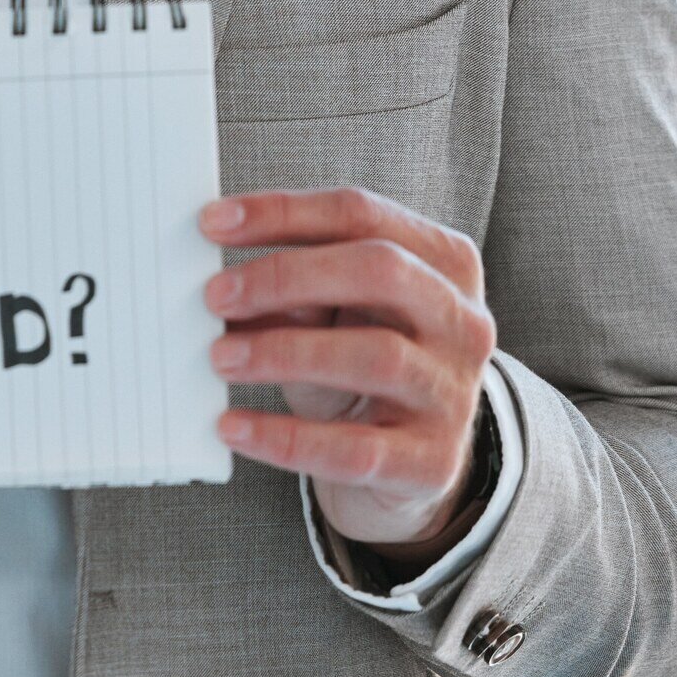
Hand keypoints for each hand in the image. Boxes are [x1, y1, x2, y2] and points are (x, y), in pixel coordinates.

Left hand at [199, 188, 495, 557]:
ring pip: (375, 356)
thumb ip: (297, 291)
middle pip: (380, 269)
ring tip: (220, 357)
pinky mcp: (433, 462)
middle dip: (286, 276)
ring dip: (283, 352)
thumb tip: (227, 283)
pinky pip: (355, 449)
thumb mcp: (334, 316)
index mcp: (443, 262)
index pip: (360, 214)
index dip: (283, 213)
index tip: (213, 222)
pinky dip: (285, 437)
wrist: (405, 464)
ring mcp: (455, 392)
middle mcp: (464, 320)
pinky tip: (234, 426)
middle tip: (216, 294)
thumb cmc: (358, 368)